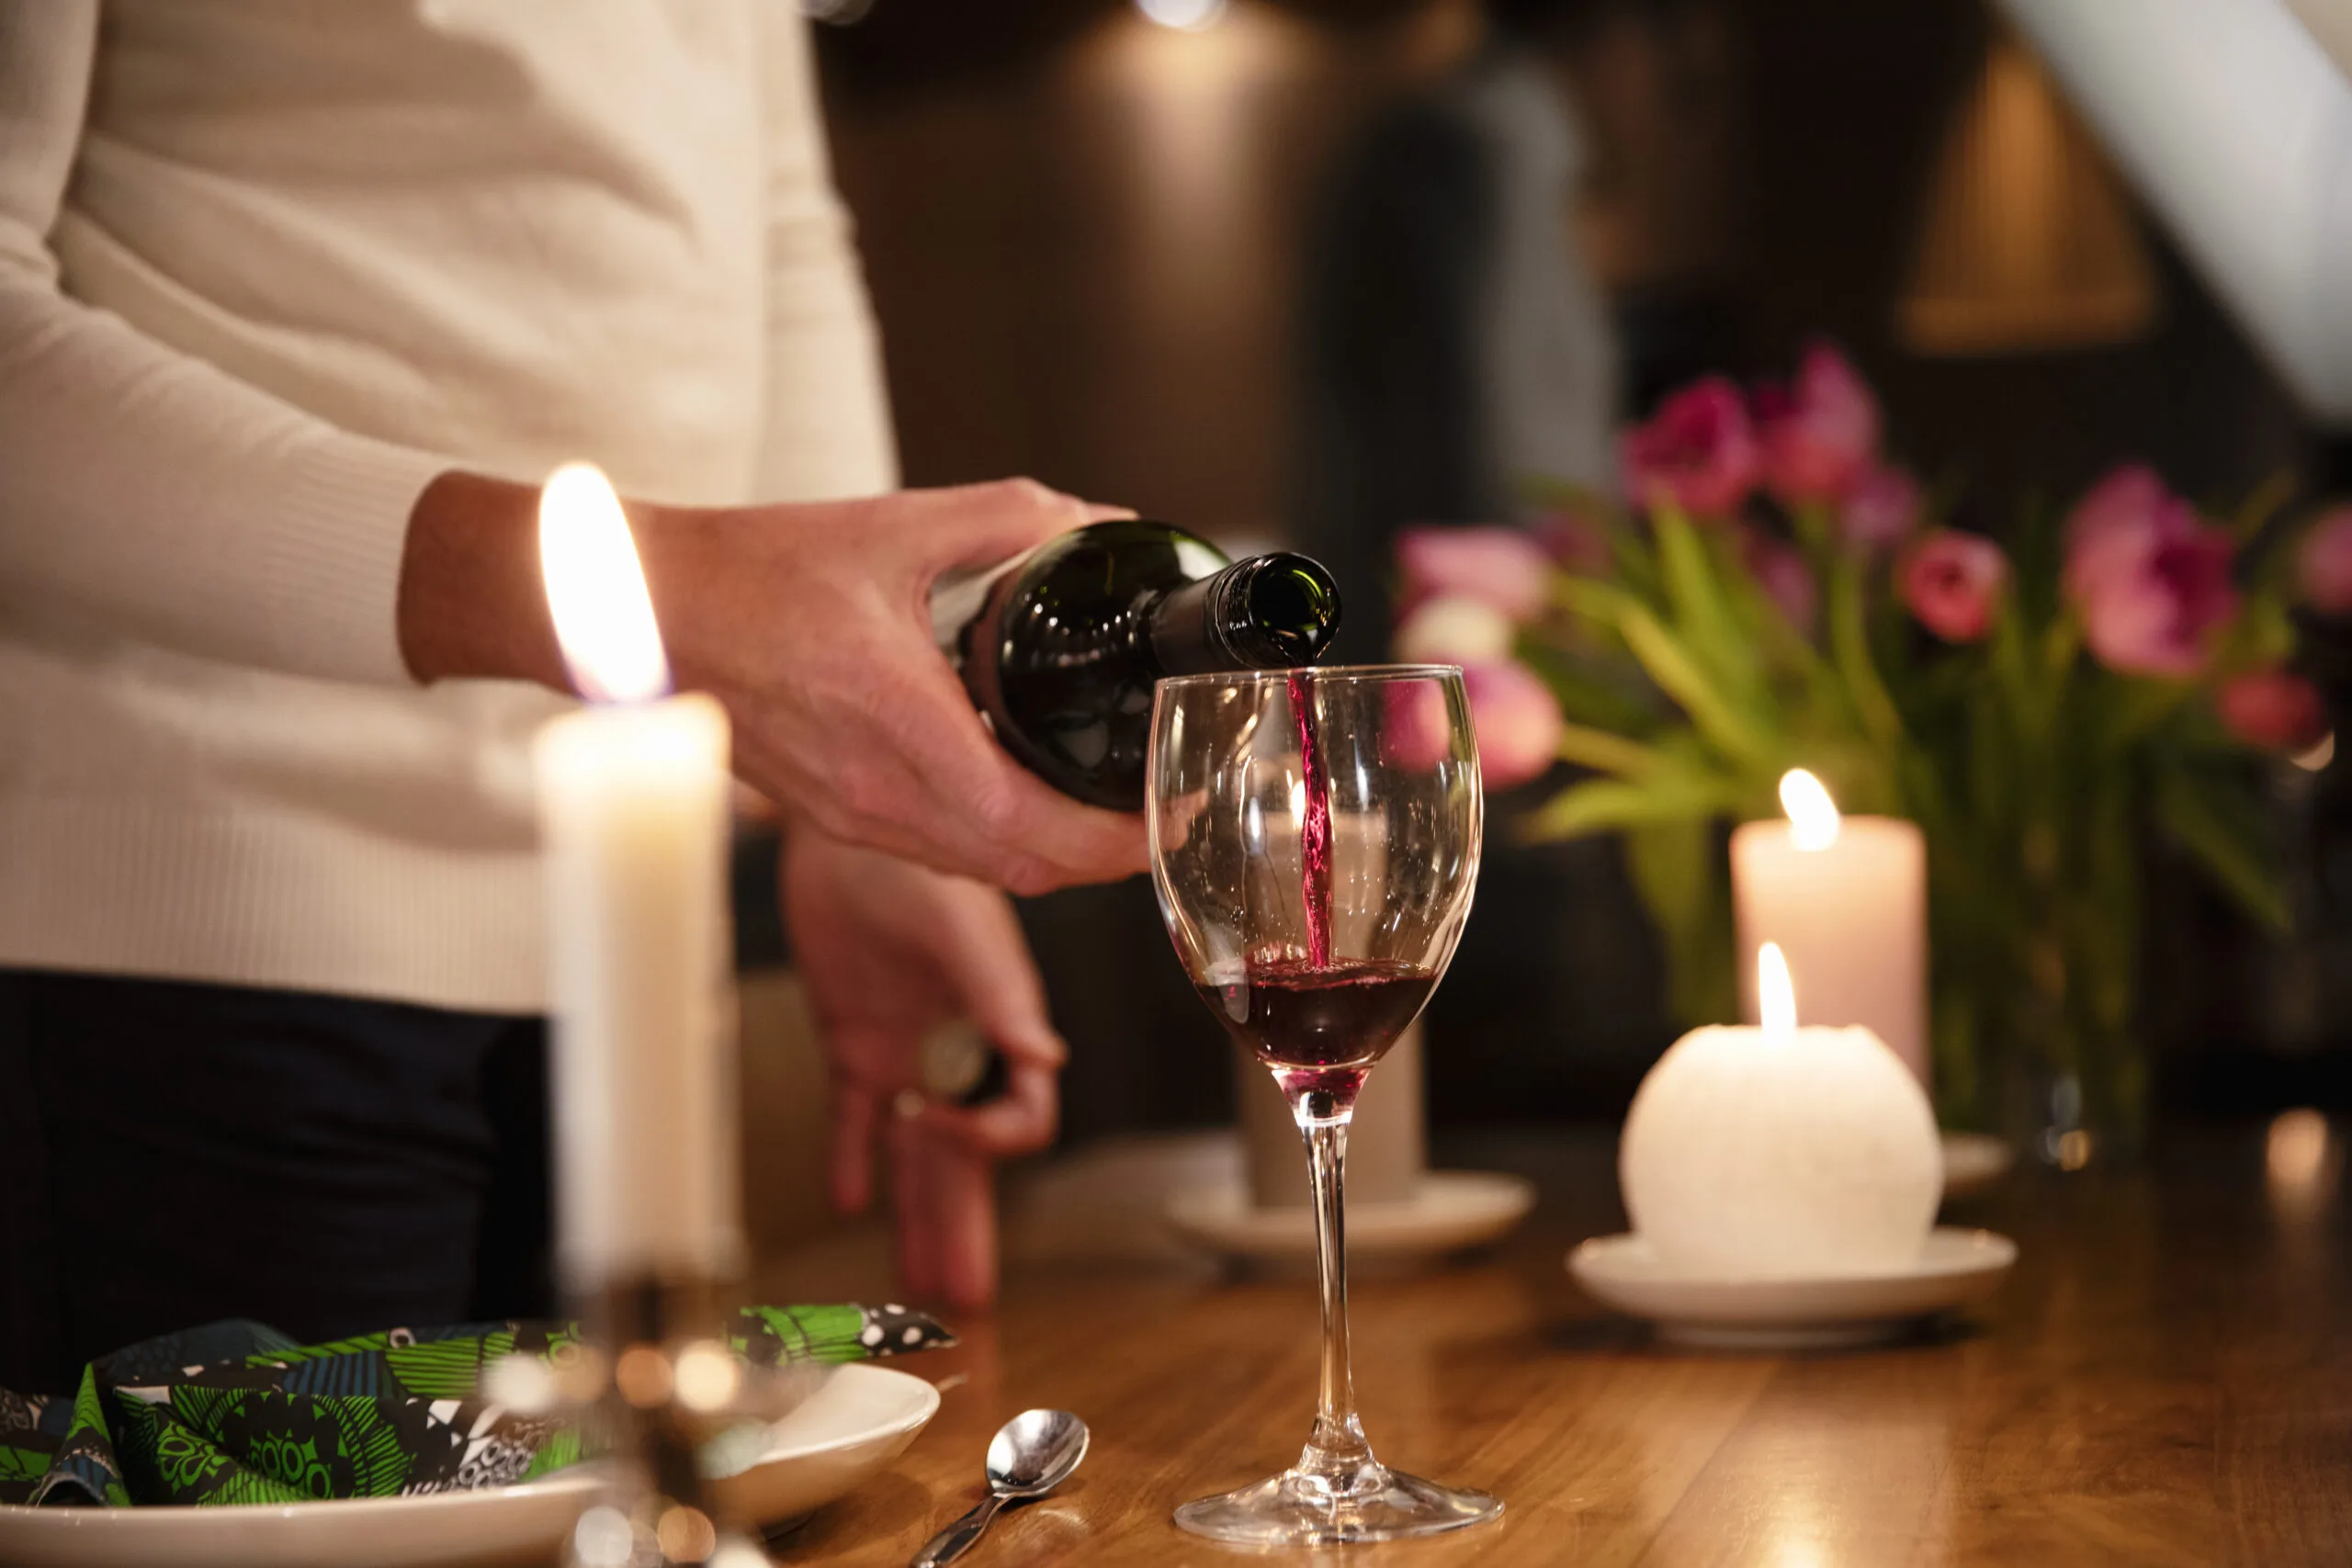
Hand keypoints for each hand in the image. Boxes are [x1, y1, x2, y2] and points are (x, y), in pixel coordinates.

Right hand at [398, 473, 1148, 894]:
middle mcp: (879, 795)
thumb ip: (1012, 523)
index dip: (1119, 838)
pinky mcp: (837, 818)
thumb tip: (1104, 527)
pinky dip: (1004, 845)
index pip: (1034, 829)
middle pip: (1026, 871)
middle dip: (1110, 855)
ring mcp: (854, 817)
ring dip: (1058, 855)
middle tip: (1165, 805)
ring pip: (987, 873)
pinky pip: (943, 856)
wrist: (648, 613)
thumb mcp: (897, 526)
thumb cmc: (758, 569)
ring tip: (1115, 805)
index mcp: (901, 728)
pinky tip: (1030, 798)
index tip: (1174, 804)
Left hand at [781, 827, 1062, 1308]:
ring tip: (918, 1279)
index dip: (990, 1136)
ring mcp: (909, 1054)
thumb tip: (1042, 1055)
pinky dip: (850, 1160)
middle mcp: (960, 1051)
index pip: (1020, 1114)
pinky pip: (853, 1121)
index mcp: (1001, 1028)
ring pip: (918, 1158)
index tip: (944, 1127)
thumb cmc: (918, 868)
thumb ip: (1003, 996)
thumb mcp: (965, 934)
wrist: (842, 835)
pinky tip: (849, 1199)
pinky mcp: (853, 1045)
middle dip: (968, 1228)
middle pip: (971, 1162)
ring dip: (918, 1215)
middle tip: (966, 1296)